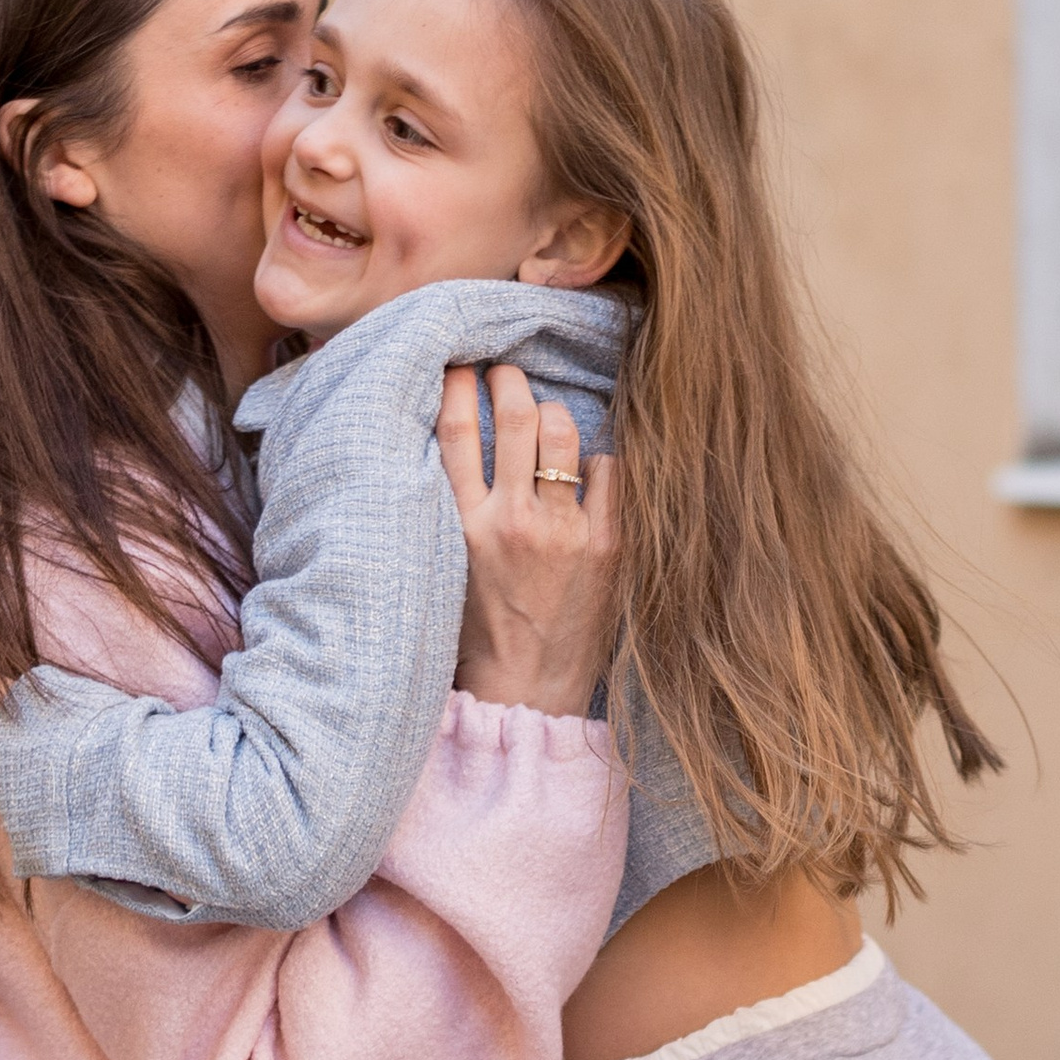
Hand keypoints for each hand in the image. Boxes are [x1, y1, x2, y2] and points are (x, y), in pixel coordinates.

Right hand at [436, 364, 617, 715]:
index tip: (462, 368)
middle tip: (508, 373)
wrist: (527, 690)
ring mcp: (563, 531)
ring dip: (555, 413)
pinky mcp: (606, 545)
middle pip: (514, 418)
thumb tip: (457, 449)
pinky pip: (609, 470)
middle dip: (511, 381)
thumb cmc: (481, 631)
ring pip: (562, 433)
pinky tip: (589, 477)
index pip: (454, 434)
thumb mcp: (449, 567)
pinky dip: (599, 464)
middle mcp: (512, 522)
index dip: (457, 388)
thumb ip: (454, 510)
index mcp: (464, 527)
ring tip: (550, 417)